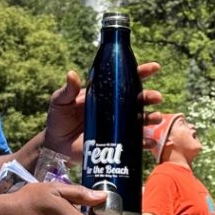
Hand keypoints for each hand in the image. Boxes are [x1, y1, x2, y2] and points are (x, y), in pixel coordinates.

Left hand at [43, 63, 162, 163]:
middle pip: (136, 99)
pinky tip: (150, 141)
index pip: (123, 79)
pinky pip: (134, 141)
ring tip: (157, 117)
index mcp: (102, 93)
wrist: (56, 145)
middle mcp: (113, 108)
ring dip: (151, 117)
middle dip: (149, 96)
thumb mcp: (61, 101)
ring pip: (139, 119)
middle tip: (156, 97)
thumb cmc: (58, 119)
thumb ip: (67, 90)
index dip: (139, 72)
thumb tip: (72, 74)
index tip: (154, 68)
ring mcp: (116, 125)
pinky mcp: (116, 142)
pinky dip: (144, 141)